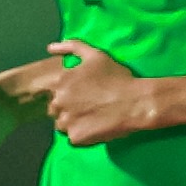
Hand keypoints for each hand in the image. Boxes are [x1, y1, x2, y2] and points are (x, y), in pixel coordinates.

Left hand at [43, 39, 157, 146]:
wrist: (135, 101)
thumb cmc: (117, 77)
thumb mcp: (95, 55)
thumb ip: (72, 47)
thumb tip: (50, 47)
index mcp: (60, 83)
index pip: (55, 94)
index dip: (70, 96)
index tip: (86, 96)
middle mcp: (58, 102)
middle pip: (55, 110)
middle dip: (69, 110)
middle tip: (90, 108)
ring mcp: (65, 121)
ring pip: (62, 126)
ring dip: (73, 124)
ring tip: (93, 118)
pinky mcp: (75, 137)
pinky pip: (73, 139)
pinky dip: (82, 136)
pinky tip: (96, 128)